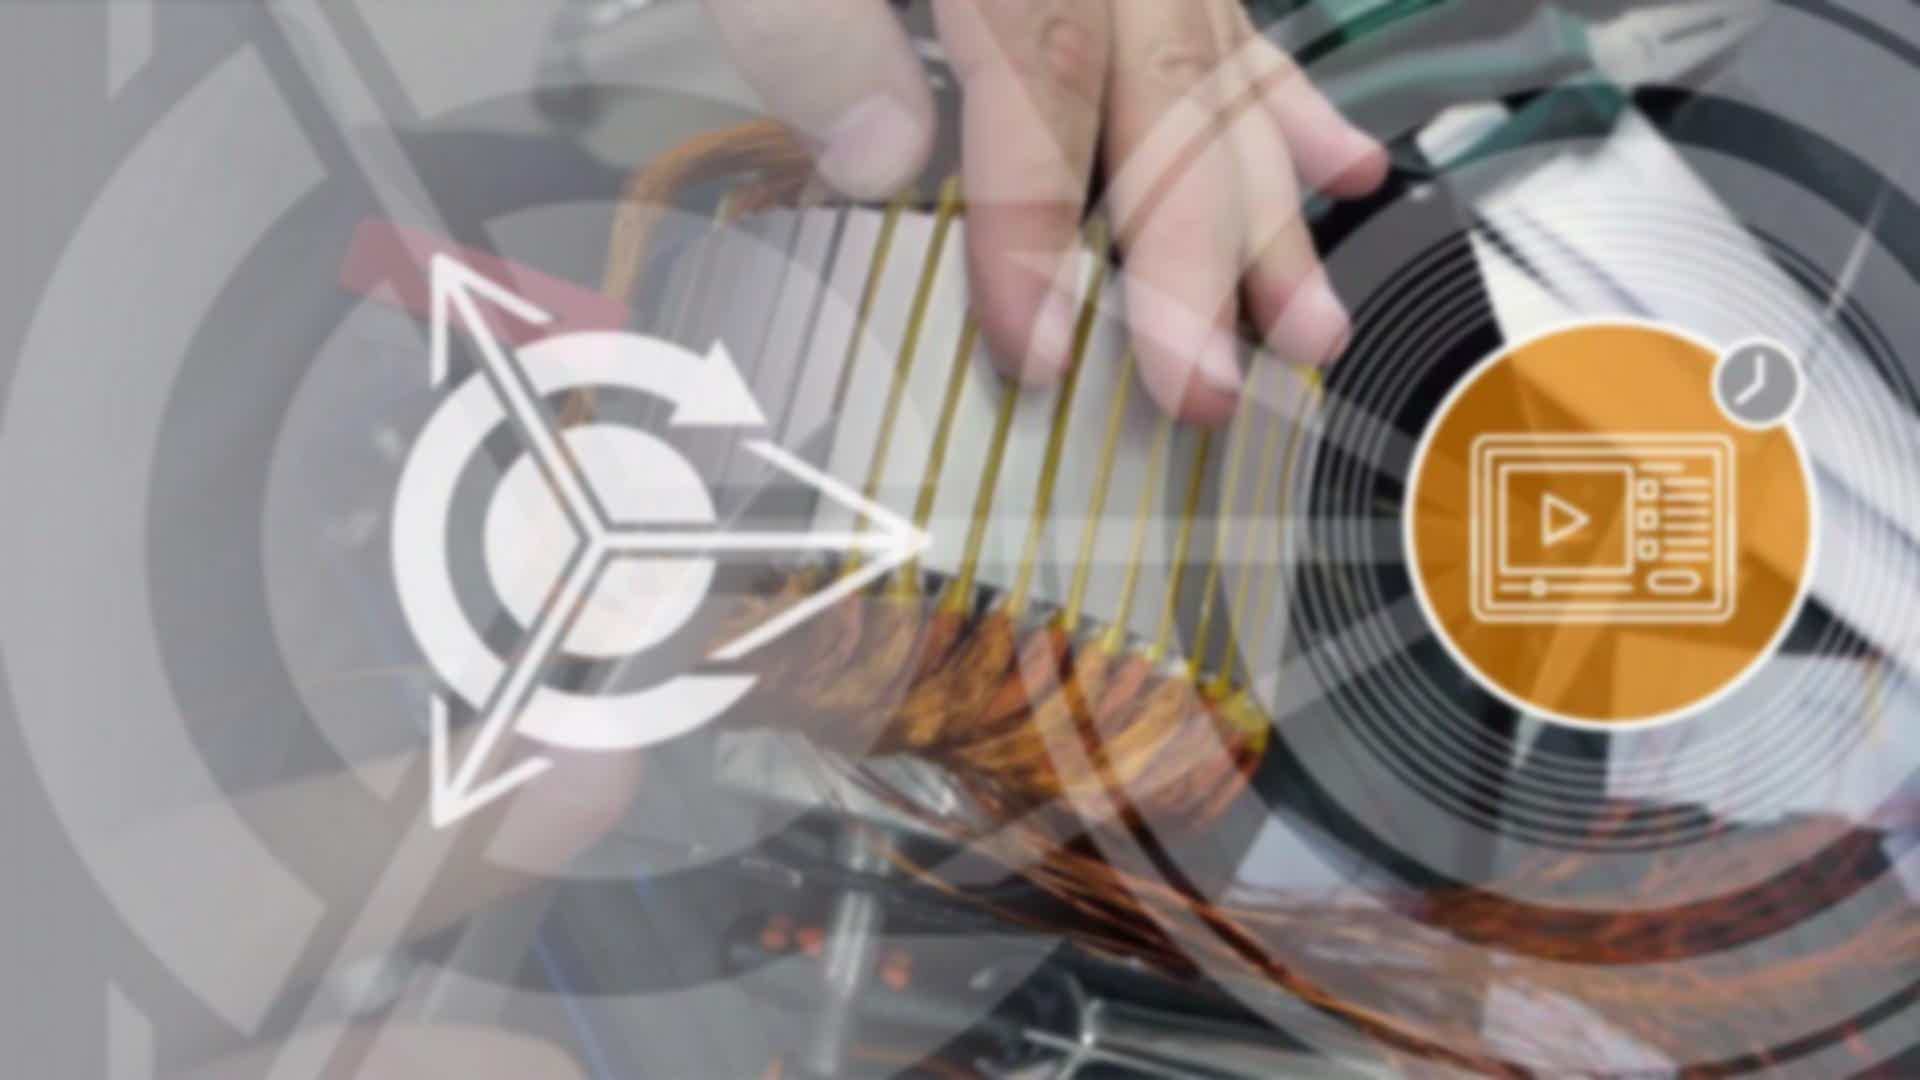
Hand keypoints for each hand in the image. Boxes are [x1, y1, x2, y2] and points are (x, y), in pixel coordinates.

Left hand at [703, 0, 1388, 424]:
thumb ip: (810, 22)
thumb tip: (884, 161)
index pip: (1044, 79)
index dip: (1043, 225)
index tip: (1036, 348)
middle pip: (1169, 91)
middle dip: (1191, 257)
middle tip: (1204, 391)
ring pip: (1224, 67)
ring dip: (1270, 210)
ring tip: (1307, 322)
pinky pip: (1236, 14)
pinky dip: (1286, 98)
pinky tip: (1341, 166)